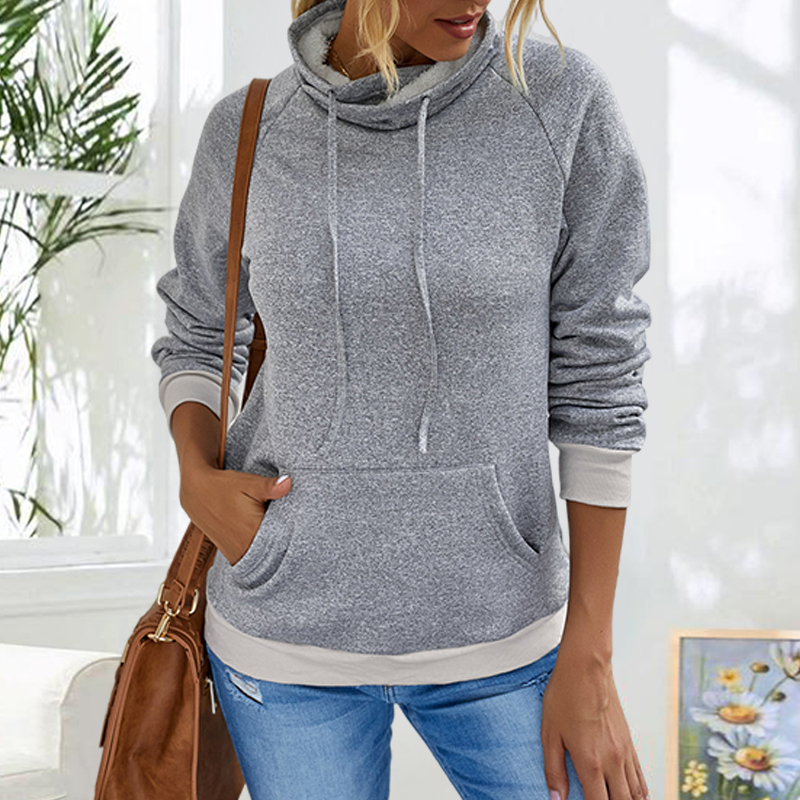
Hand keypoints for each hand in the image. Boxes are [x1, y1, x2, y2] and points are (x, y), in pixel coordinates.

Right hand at [179, 466, 292, 565]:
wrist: (196, 493)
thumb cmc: (224, 487)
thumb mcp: (249, 483)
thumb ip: (270, 486)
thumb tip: (288, 482)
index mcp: (253, 532)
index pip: (285, 543)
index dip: (296, 537)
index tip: (304, 528)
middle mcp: (245, 548)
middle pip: (277, 552)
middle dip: (286, 542)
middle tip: (295, 530)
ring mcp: (238, 555)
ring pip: (266, 558)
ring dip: (274, 548)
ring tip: (279, 533)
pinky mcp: (233, 556)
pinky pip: (254, 559)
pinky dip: (263, 551)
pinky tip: (267, 538)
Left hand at [540, 645, 649, 799]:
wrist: (586, 667)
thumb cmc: (564, 696)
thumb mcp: (549, 733)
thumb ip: (553, 769)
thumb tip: (555, 799)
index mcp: (590, 762)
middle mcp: (612, 761)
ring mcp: (624, 752)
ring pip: (636, 794)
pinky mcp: (629, 742)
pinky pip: (640, 776)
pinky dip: (638, 792)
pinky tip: (632, 795)